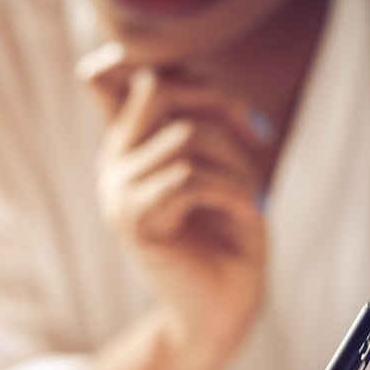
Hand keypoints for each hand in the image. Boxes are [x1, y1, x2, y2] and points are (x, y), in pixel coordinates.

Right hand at [80, 46, 273, 359]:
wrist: (223, 306)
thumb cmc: (230, 236)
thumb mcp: (223, 164)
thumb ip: (200, 121)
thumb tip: (196, 79)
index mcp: (130, 143)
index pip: (111, 72)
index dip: (167, 63)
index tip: (230, 104)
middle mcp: (113, 161)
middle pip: (155, 85)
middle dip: (218, 97)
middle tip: (258, 134)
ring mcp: (117, 191)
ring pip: (184, 138)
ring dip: (236, 165)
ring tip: (254, 197)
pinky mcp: (134, 221)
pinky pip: (188, 178)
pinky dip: (232, 192)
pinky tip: (252, 214)